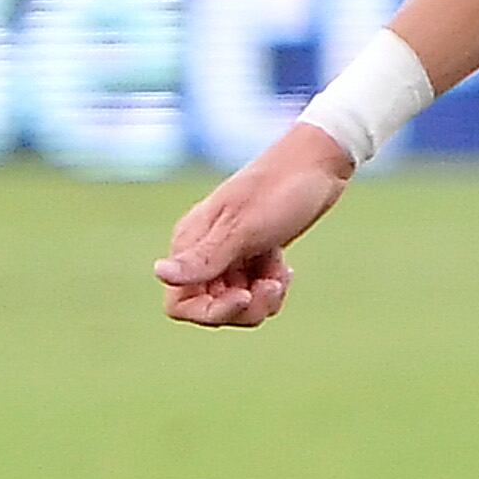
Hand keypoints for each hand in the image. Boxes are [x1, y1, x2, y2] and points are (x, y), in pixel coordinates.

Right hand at [154, 124, 358, 325]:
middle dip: (245, 308)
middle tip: (272, 286)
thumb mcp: (245, 228)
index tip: (243, 297)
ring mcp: (230, 254)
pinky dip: (272, 288)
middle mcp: (204, 252)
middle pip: (210, 309)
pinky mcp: (253, 254)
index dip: (210, 312)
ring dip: (262, 300)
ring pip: (236, 304)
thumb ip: (205, 257)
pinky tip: (286, 269)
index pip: (179, 304)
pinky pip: (255, 291)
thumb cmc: (281, 191)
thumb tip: (159, 273)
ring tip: (281, 276)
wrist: (319, 165)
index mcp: (191, 244)